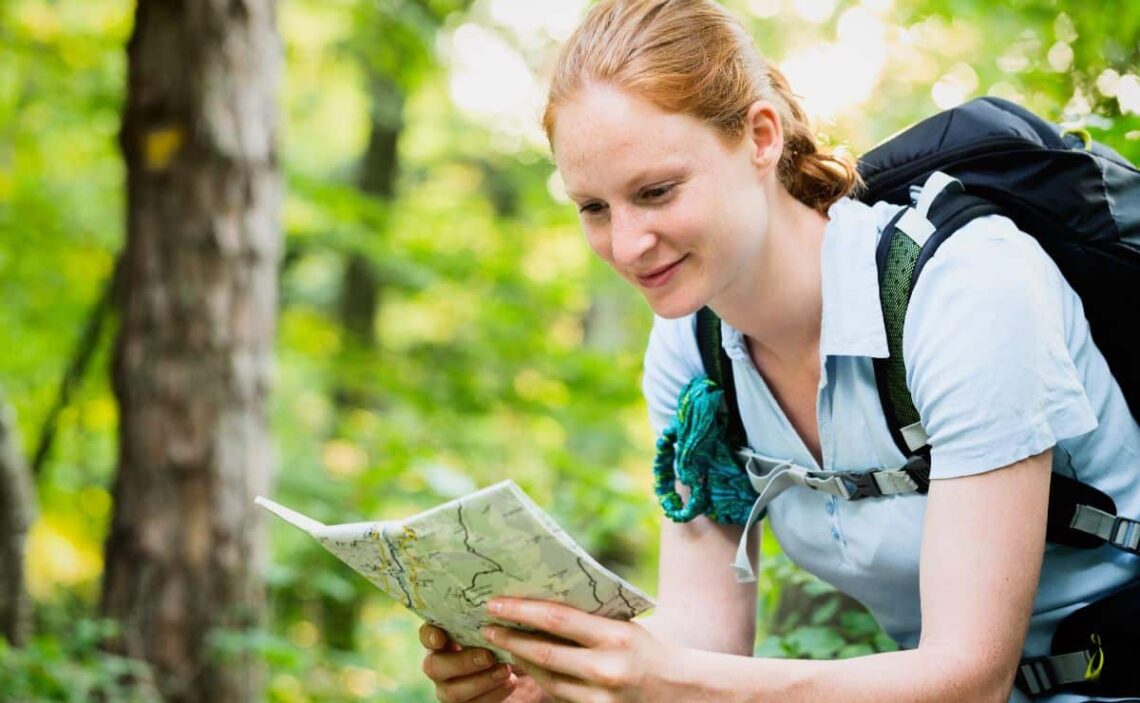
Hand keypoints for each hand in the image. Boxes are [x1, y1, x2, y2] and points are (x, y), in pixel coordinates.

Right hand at [420, 623, 549, 702]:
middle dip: (461, 662)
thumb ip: (496, 616)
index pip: (427, 635)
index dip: (429, 636)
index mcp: (447, 637)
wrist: (536, 666)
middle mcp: (443, 662)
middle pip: (433, 666)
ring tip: (505, 670)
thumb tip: (501, 601)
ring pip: (450, 692)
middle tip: (488, 655)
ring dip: (479, 681)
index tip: (441, 637)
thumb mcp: (509, 624)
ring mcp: (452, 687)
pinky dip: (493, 694)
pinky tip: (511, 682)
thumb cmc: (518, 636)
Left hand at [481, 598, 688, 702]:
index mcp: (615, 637)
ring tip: (502, 644)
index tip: (495, 604)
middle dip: (510, 639)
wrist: (679, 690)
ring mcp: (600, 698)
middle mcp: (606, 669)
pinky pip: (558, 695)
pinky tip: (526, 666)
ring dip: (520, 660)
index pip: (557, 619)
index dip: (521, 611)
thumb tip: (539, 603)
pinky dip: (539, 679)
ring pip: (546, 678)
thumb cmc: (647, 649)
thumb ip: (586, 619)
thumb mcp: (622, 626)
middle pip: (544, 653)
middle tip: (486, 627)